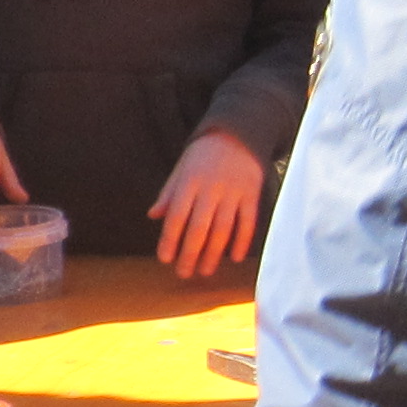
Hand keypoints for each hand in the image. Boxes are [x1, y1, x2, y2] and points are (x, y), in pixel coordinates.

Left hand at [150, 130, 268, 278]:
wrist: (238, 133)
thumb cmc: (203, 155)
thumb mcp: (182, 168)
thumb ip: (169, 193)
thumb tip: (153, 215)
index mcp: (189, 181)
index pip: (177, 216)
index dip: (170, 239)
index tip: (165, 259)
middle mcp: (211, 188)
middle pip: (199, 228)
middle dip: (190, 253)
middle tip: (184, 273)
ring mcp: (234, 191)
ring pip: (223, 228)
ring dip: (213, 253)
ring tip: (205, 271)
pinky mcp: (252, 193)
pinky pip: (248, 222)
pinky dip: (242, 241)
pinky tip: (233, 257)